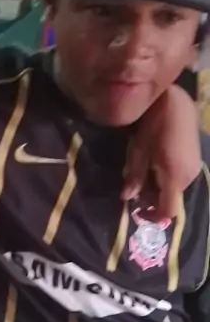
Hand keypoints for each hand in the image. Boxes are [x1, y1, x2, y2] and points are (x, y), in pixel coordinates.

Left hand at [123, 85, 200, 220]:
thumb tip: (126, 197)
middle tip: (134, 186)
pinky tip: (156, 163)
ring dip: (159, 188)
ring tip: (144, 171)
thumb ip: (134, 177)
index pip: (168, 211)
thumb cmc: (153, 126)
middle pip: (171, 200)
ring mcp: (194, 168)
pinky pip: (180, 178)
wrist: (176, 104)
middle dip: (152, 199)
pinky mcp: (195, 161)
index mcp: (174, 177)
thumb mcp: (138, 152)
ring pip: (175, 189)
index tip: (138, 212)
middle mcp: (188, 177)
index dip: (153, 217)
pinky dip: (167, 179)